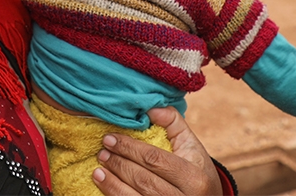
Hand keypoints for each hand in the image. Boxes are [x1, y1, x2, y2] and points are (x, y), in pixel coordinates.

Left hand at [92, 107, 221, 195]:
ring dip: (112, 184)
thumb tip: (149, 109)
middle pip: (142, 180)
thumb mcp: (191, 146)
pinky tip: (105, 187)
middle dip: (119, 165)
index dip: (129, 148)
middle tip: (102, 153)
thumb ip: (172, 123)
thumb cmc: (197, 171)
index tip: (110, 138)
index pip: (154, 159)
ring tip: (98, 170)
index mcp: (194, 178)